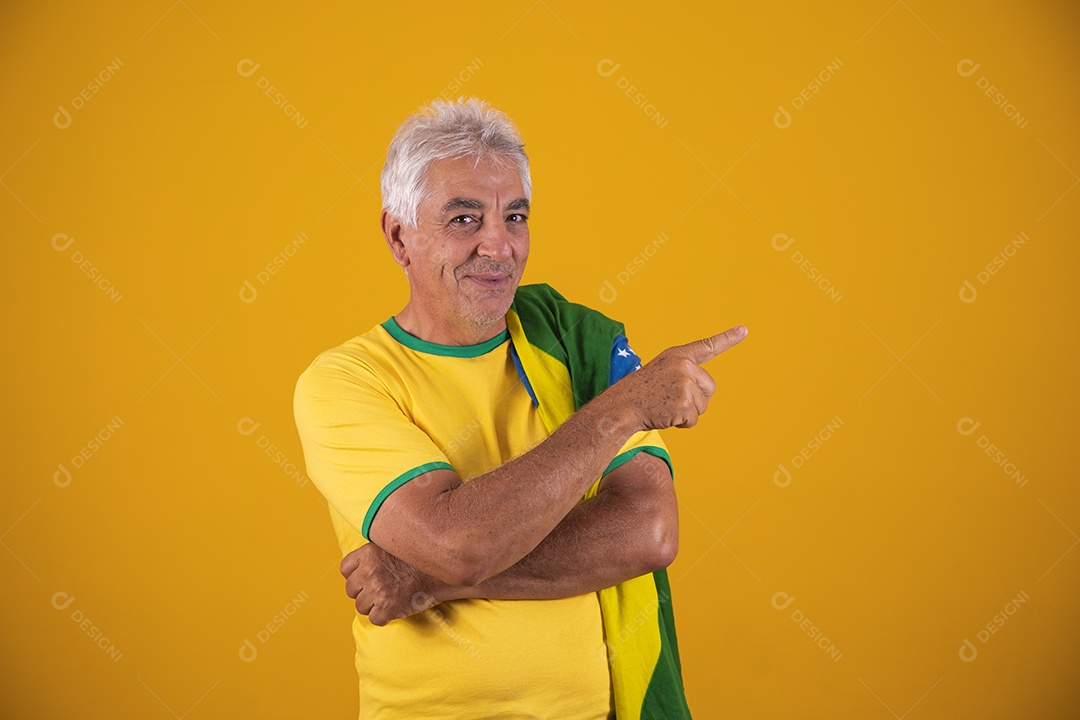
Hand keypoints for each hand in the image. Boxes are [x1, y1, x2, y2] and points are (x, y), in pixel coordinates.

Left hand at [340, 543, 445, 625]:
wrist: (442, 571)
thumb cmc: (420, 559)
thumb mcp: (393, 545)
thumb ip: (374, 554)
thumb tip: (362, 565)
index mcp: (368, 553)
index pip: (345, 569)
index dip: (356, 575)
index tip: (367, 578)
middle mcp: (369, 571)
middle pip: (351, 590)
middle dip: (364, 592)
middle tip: (381, 589)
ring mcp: (377, 590)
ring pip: (361, 606)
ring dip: (374, 606)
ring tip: (390, 598)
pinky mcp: (386, 608)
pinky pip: (374, 619)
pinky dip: (384, 617)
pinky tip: (396, 607)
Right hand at [609, 325, 746, 430]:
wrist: (621, 407)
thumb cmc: (640, 394)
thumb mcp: (661, 375)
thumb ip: (683, 376)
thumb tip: (703, 391)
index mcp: (678, 356)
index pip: (707, 346)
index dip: (727, 339)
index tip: (744, 330)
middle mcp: (684, 366)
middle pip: (710, 388)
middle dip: (696, 399)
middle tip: (670, 399)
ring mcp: (684, 384)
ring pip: (703, 406)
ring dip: (687, 412)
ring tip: (664, 406)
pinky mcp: (684, 403)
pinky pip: (694, 419)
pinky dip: (682, 423)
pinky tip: (665, 415)